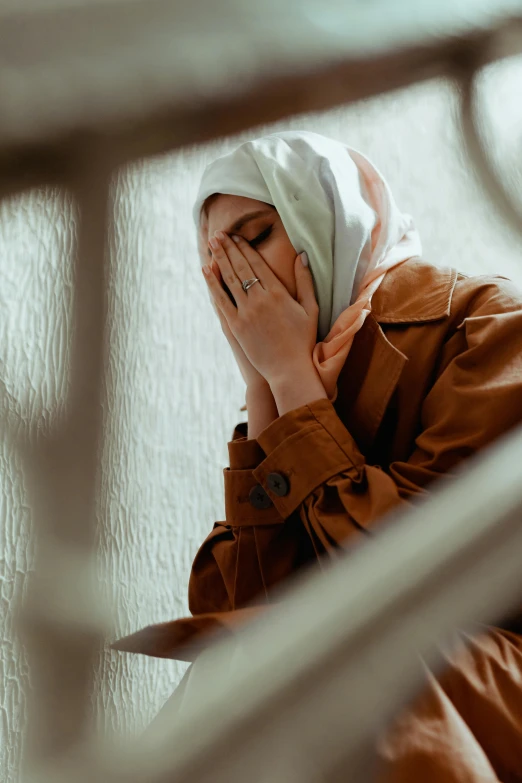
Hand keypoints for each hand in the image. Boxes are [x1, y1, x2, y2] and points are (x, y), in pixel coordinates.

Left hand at [202, 231, 318, 387]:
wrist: (288, 369)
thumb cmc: (302, 340)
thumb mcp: (311, 308)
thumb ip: (305, 281)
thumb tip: (301, 255)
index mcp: (279, 293)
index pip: (258, 264)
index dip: (245, 248)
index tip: (236, 236)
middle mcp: (261, 300)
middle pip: (241, 267)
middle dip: (229, 248)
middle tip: (218, 233)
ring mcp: (246, 313)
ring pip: (229, 279)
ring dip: (219, 259)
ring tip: (212, 244)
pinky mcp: (236, 326)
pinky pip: (221, 300)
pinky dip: (213, 283)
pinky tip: (206, 269)